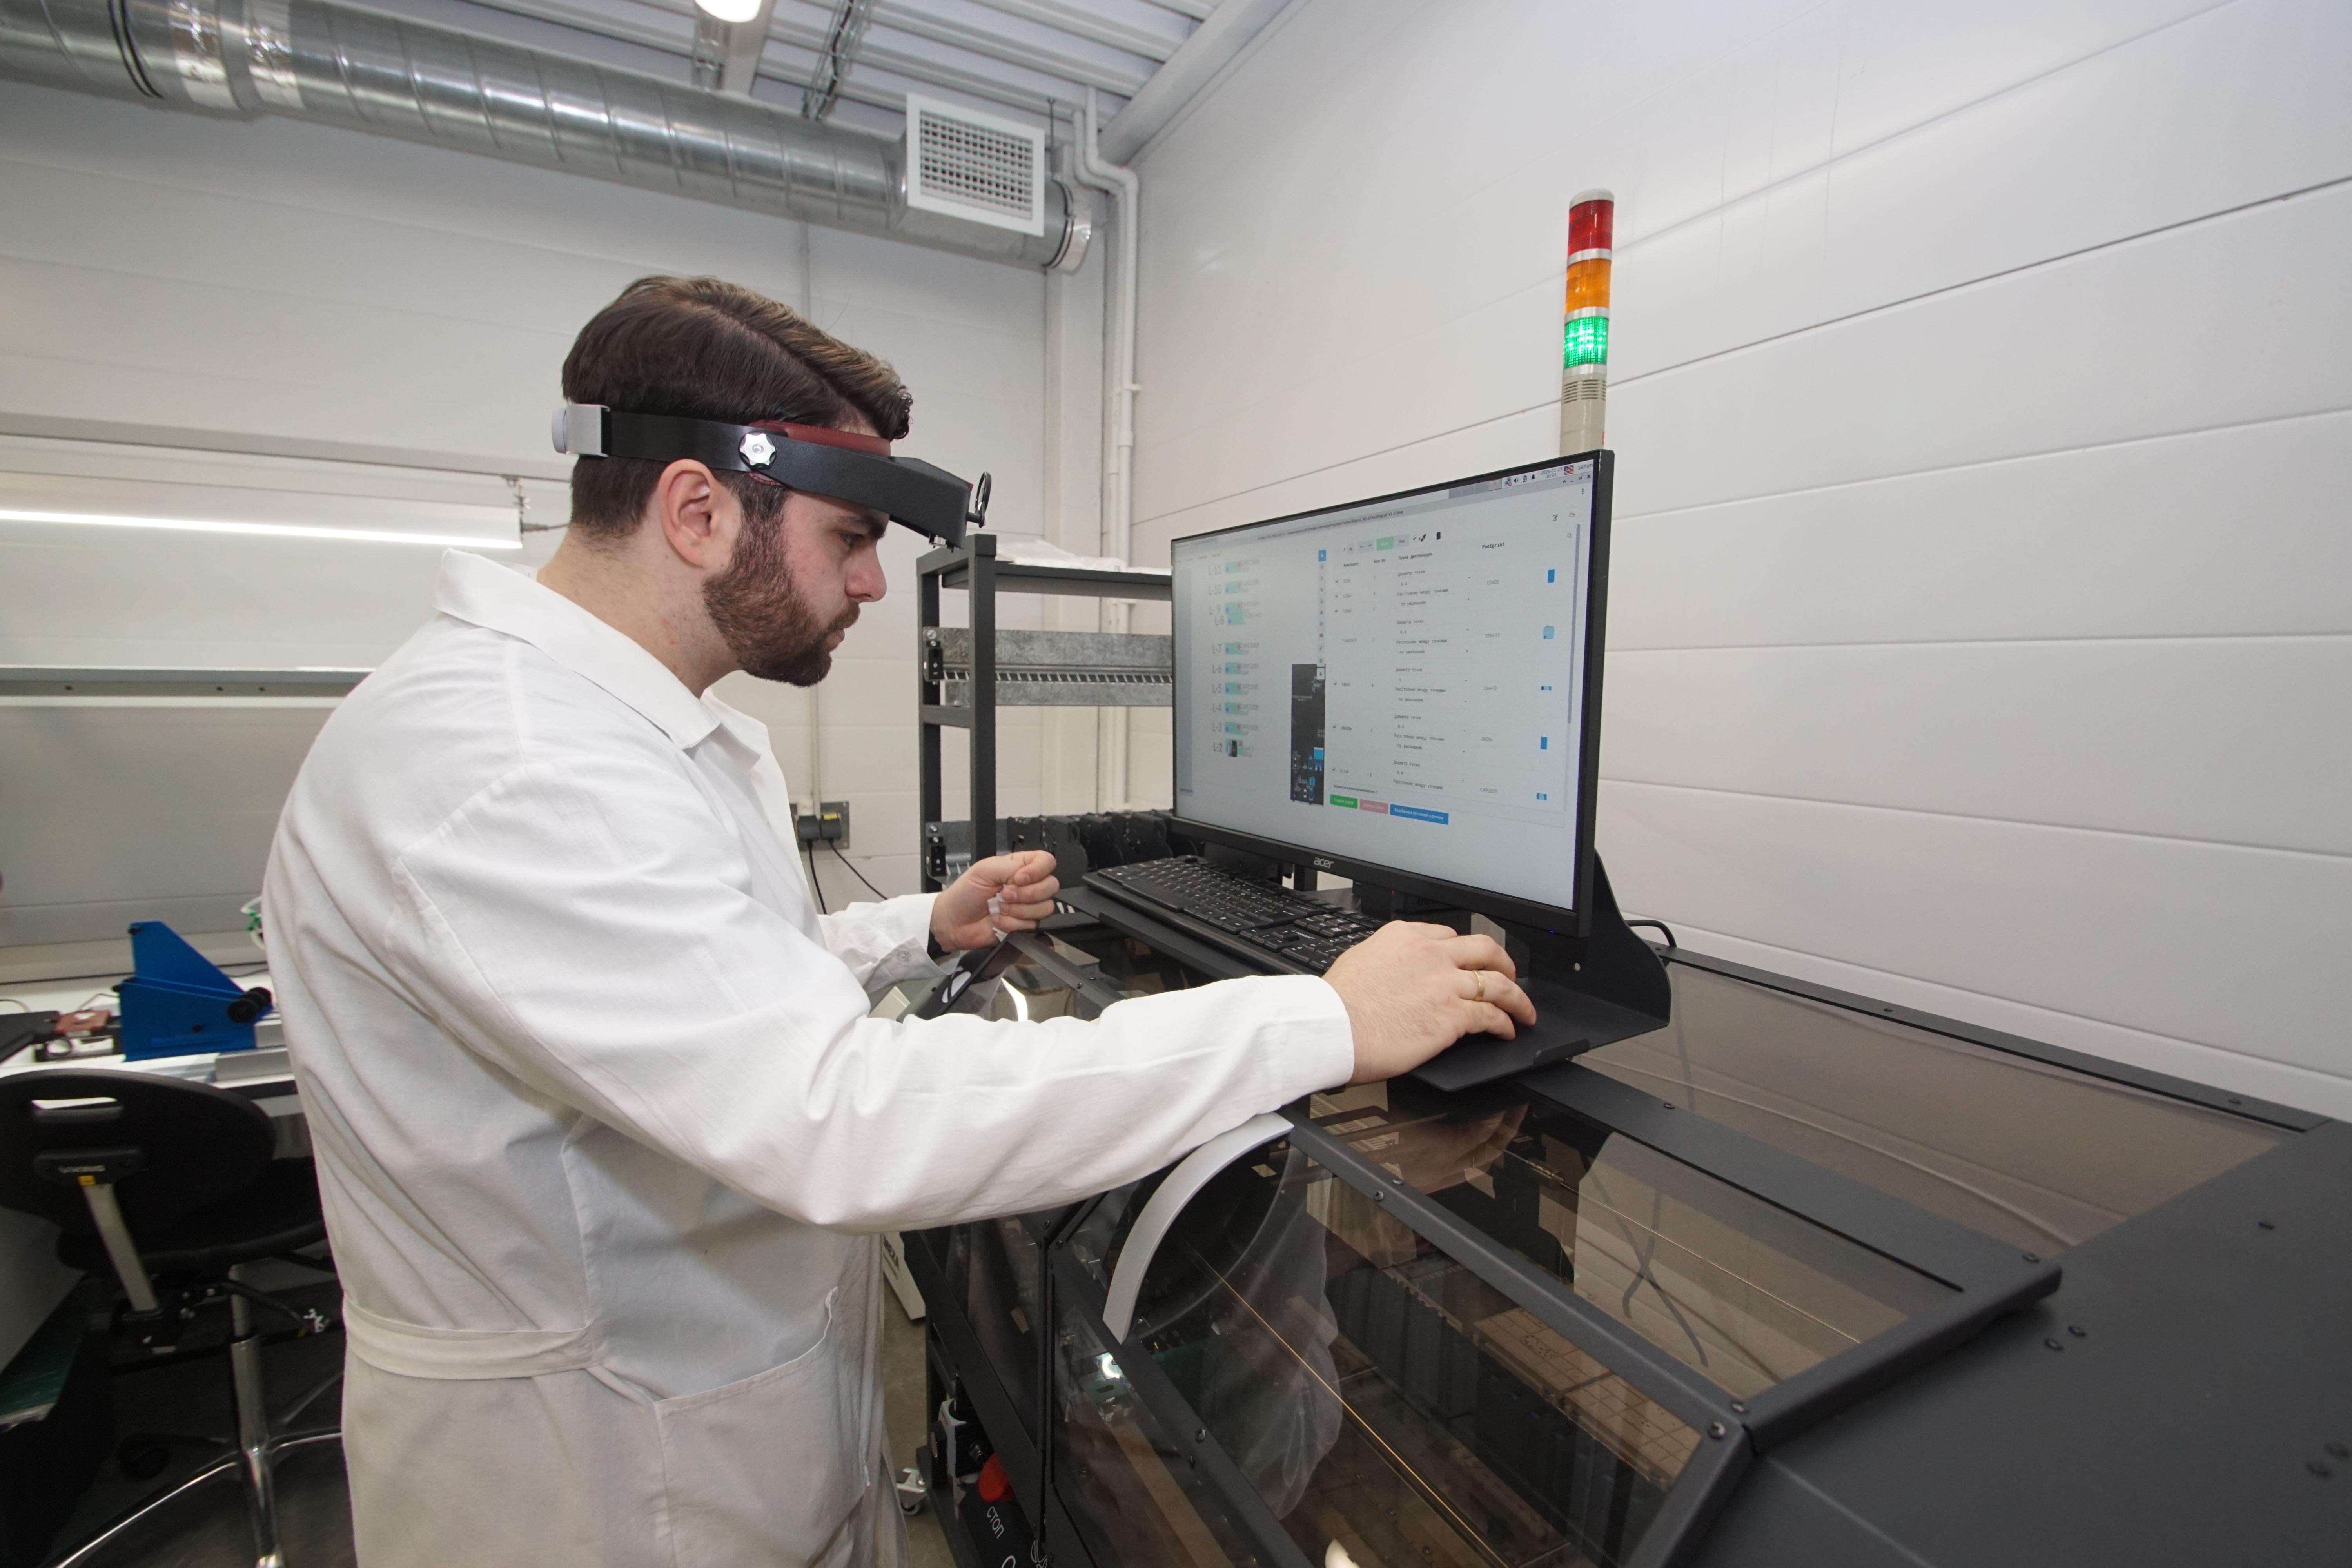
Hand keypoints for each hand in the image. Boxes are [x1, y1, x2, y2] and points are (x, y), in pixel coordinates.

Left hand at [932, 850, 1058, 950]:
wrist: (954, 922)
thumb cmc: (964, 894)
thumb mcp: (984, 870)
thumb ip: (1010, 867)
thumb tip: (1027, 875)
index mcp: (1020, 866)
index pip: (1047, 861)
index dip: (1038, 871)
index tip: (1018, 879)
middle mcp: (1028, 885)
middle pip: (1051, 886)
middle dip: (1026, 894)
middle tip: (1004, 894)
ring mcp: (1027, 906)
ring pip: (1044, 908)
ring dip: (1017, 910)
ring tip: (998, 907)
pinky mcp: (1024, 925)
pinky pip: (1032, 925)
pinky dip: (1012, 924)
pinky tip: (999, 920)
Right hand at [1322, 923, 1535, 1084]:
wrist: (1332, 1027)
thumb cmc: (1337, 1004)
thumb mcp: (1360, 961)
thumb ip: (1386, 959)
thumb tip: (1393, 970)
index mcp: (1404, 936)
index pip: (1447, 935)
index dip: (1463, 950)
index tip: (1467, 960)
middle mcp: (1430, 954)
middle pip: (1484, 948)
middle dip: (1503, 962)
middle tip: (1509, 974)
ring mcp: (1444, 983)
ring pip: (1497, 982)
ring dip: (1516, 997)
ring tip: (1523, 1010)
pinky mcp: (1453, 1014)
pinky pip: (1492, 1015)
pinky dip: (1505, 1023)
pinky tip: (1506, 1030)